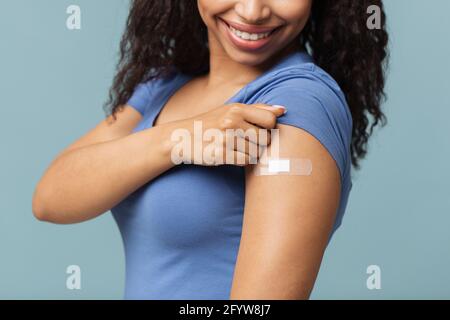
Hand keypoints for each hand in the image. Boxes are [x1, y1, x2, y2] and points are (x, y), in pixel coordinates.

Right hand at [164, 103, 285, 165]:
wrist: (182, 138)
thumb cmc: (211, 123)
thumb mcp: (231, 110)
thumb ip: (258, 109)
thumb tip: (283, 109)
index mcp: (236, 109)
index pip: (270, 120)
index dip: (269, 128)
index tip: (259, 130)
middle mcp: (231, 122)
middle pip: (265, 138)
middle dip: (260, 142)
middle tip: (246, 141)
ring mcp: (226, 139)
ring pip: (257, 151)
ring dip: (251, 152)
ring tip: (237, 147)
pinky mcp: (221, 155)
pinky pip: (246, 161)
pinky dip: (243, 160)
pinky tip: (233, 155)